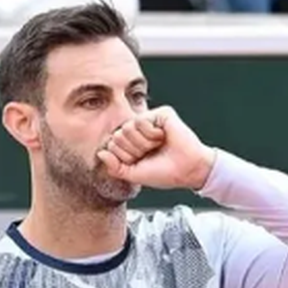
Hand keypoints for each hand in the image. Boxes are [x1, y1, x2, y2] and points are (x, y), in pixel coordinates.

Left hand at [96, 106, 216, 191]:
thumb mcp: (133, 174)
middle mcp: (139, 129)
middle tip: (151, 153)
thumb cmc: (163, 173)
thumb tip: (100, 153)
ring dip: (143, 143)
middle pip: (118, 135)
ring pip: (127, 127)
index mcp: (132, 142)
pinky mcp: (161, 113)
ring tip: (158, 145)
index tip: (142, 161)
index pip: (112, 145)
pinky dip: (151, 134)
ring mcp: (150, 120)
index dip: (125, 157)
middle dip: (134, 150)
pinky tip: (163, 137)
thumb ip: (114, 167)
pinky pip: (141, 120)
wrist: (186, 170)